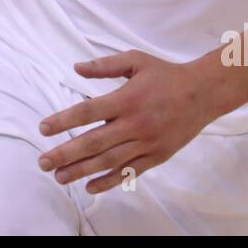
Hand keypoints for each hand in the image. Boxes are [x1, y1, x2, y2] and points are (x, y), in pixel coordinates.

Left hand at [37, 51, 213, 194]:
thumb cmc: (166, 75)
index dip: (63, 121)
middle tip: (43, 162)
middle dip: (65, 154)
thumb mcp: (136, 61)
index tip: (43, 128)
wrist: (203, 93)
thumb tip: (76, 68)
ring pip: (109, 161)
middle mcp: (135, 124)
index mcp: (126, 99)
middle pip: (94, 143)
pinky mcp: (157, 156)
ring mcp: (146, 142)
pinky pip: (130, 171)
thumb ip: (105, 65)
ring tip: (59, 176)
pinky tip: (90, 186)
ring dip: (81, 171)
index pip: (87, 112)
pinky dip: (109, 181)